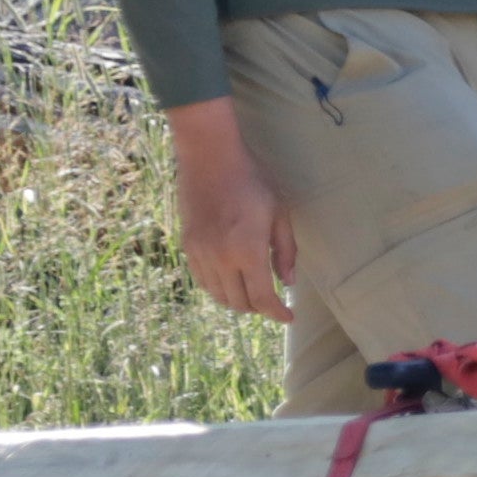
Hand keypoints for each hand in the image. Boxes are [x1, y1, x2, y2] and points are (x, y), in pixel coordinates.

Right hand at [167, 96, 295, 322]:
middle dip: (259, 308)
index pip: (262, 297)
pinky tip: (231, 282)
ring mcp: (200, 254)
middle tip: (273, 303)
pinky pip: (203, 281)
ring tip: (254, 296)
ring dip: (238, 301)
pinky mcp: (188, 247)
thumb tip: (289, 281)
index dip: (276, 313)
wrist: (211, 159)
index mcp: (247, 250)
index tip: (288, 317)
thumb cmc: (252, 181)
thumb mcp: (279, 212)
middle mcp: (220, 258)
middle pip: (239, 301)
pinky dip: (219, 289)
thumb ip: (285, 250)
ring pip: (219, 296)